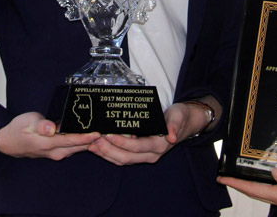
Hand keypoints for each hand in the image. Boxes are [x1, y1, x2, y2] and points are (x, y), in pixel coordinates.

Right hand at [0, 112, 98, 159]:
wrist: (9, 142)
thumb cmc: (18, 129)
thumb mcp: (27, 123)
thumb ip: (40, 125)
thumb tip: (51, 128)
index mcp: (48, 144)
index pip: (71, 140)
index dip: (85, 137)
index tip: (98, 133)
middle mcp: (55, 151)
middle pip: (79, 146)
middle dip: (94, 140)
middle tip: (109, 131)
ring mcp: (57, 153)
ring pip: (78, 147)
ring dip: (91, 141)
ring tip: (106, 132)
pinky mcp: (58, 151)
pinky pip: (75, 147)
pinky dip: (84, 141)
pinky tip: (93, 135)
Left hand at [87, 100, 208, 165]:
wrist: (185, 123)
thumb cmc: (180, 117)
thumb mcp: (178, 117)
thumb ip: (174, 126)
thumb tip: (170, 137)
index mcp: (159, 146)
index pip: (136, 147)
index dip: (121, 143)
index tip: (107, 135)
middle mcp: (151, 154)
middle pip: (125, 158)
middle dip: (108, 150)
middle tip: (94, 140)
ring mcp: (144, 156)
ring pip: (121, 160)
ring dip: (106, 154)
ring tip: (91, 145)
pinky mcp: (139, 153)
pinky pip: (122, 157)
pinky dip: (109, 153)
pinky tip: (98, 146)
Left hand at [218, 168, 276, 216]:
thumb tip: (273, 171)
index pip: (254, 189)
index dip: (237, 184)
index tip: (222, 179)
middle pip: (256, 191)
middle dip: (240, 184)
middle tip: (227, 178)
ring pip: (266, 191)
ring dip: (253, 184)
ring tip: (244, 176)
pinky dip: (269, 184)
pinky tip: (273, 179)